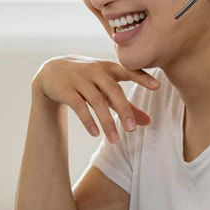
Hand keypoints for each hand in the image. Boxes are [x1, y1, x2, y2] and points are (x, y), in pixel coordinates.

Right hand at [33, 56, 158, 143]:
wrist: (52, 72)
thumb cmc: (87, 80)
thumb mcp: (106, 89)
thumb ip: (127, 104)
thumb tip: (149, 122)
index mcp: (109, 68)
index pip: (128, 71)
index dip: (142, 77)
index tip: (157, 86)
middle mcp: (95, 71)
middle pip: (113, 90)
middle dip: (124, 110)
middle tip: (131, 130)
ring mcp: (79, 79)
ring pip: (96, 101)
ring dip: (106, 122)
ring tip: (115, 140)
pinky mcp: (66, 90)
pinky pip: (78, 106)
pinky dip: (88, 120)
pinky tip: (95, 133)